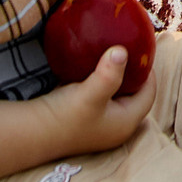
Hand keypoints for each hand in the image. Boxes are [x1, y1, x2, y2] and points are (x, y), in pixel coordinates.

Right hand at [34, 45, 154, 157]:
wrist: (32, 132)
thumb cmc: (65, 116)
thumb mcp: (90, 94)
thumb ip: (109, 74)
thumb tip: (123, 51)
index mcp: (126, 122)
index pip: (149, 93)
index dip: (149, 71)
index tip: (142, 50)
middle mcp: (117, 126)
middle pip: (135, 94)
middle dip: (134, 73)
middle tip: (129, 49)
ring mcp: (101, 124)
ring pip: (118, 95)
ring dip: (117, 77)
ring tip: (114, 55)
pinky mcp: (86, 118)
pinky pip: (102, 96)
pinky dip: (102, 81)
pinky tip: (94, 67)